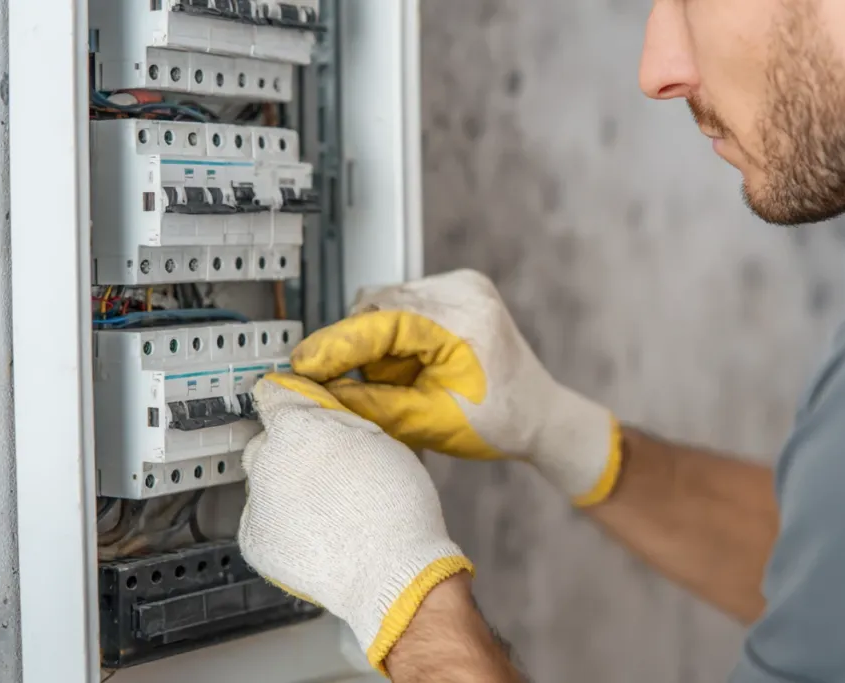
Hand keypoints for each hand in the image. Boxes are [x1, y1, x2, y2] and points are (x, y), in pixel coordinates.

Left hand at [236, 373, 473, 672]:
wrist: (389, 571)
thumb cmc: (395, 502)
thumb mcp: (380, 439)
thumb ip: (338, 418)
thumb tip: (318, 408)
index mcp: (296, 429)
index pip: (271, 395)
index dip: (287, 399)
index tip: (295, 407)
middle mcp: (266, 461)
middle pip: (265, 442)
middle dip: (289, 448)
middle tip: (325, 469)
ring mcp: (256, 504)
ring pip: (263, 482)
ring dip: (284, 486)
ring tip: (323, 508)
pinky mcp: (253, 540)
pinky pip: (262, 518)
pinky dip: (281, 521)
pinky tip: (314, 533)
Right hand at [290, 269, 621, 506]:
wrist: (540, 415)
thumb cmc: (503, 421)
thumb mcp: (428, 421)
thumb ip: (371, 402)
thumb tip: (321, 391)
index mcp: (465, 317)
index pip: (383, 318)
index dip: (337, 343)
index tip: (304, 364)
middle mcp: (464, 289)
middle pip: (379, 304)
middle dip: (359, 347)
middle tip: (354, 386)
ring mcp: (462, 285)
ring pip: (386, 304)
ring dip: (378, 344)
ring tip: (401, 382)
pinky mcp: (456, 291)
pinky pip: (403, 306)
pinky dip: (395, 337)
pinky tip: (411, 367)